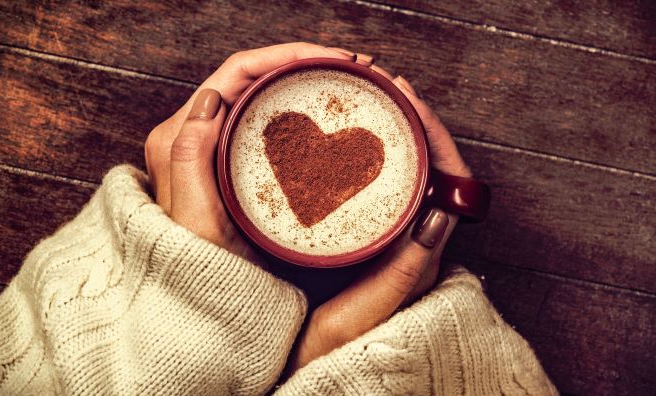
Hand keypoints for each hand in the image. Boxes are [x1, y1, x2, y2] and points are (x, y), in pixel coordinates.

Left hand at [144, 43, 355, 262]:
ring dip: (304, 81)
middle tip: (353, 67)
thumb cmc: (202, 267)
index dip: (287, 56)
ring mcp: (218, 148)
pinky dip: (300, 109)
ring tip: (348, 82)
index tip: (333, 60)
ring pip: (263, 96)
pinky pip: (268, 122)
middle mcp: (197, 135)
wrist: (208, 303)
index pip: (237, 73)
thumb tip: (211, 98)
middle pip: (254, 77)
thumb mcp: (195, 219)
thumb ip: (189, 158)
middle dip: (304, 62)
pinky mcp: (236, 164)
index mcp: (182, 136)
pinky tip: (328, 113)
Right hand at [285, 60, 471, 374]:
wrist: (314, 377)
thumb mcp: (364, 315)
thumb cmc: (339, 352)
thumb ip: (402, 274)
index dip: (432, 136)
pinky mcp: (373, 243)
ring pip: (406, 176)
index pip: (449, 182)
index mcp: (425, 255)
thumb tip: (438, 215)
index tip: (408, 103)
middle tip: (385, 90)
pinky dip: (371, 162)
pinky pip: (383, 191)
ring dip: (395, 138)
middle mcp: (417, 243)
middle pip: (431, 170)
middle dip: (413, 125)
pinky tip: (346, 148)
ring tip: (371, 106)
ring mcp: (395, 241)